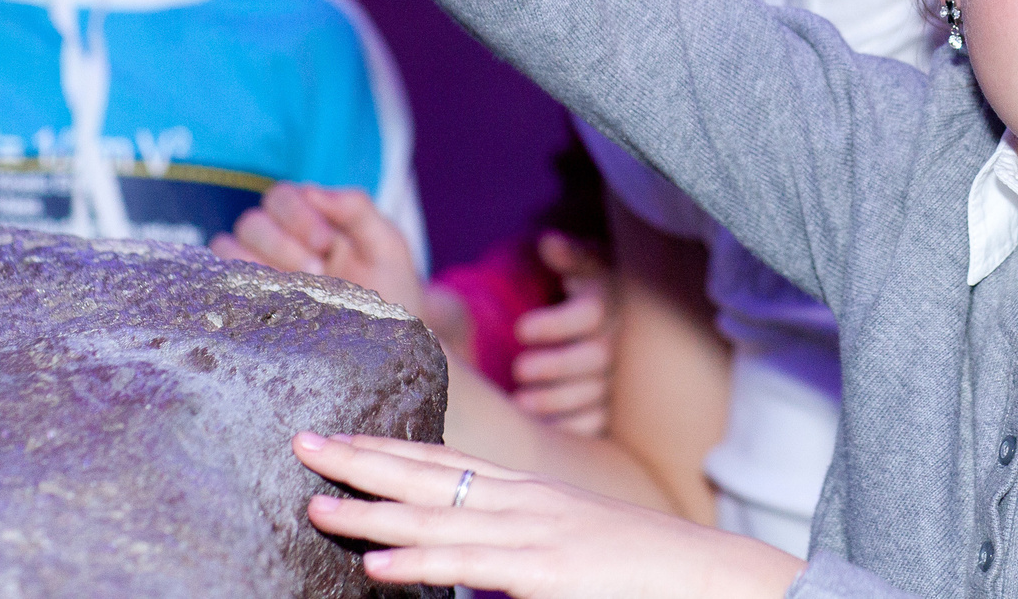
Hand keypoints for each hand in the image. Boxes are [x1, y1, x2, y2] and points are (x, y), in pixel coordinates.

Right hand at [215, 184, 463, 339]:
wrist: (391, 343)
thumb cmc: (390, 288)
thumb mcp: (385, 244)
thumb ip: (356, 208)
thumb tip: (316, 191)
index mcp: (310, 220)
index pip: (280, 197)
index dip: (298, 215)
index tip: (327, 245)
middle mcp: (279, 242)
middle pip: (251, 222)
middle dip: (283, 244)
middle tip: (317, 271)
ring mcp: (260, 273)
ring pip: (229, 248)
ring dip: (261, 264)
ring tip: (299, 289)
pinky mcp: (249, 303)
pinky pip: (221, 284)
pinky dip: (237, 285)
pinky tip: (270, 301)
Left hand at [295, 434, 801, 598]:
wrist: (717, 579)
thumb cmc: (647, 573)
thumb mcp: (575, 547)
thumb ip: (522, 548)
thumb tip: (470, 559)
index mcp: (533, 494)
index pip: (447, 462)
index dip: (388, 449)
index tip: (336, 438)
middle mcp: (529, 502)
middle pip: (431, 473)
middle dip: (362, 458)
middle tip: (301, 443)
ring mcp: (539, 533)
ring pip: (439, 517)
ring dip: (372, 511)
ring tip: (318, 505)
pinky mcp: (550, 572)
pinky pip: (474, 566)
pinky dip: (422, 563)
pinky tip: (380, 564)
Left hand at [510, 232, 617, 433]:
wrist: (624, 311)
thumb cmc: (593, 283)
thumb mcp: (585, 262)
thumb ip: (570, 255)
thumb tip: (548, 242)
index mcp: (610, 302)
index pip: (590, 314)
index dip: (555, 324)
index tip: (520, 329)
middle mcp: (620, 339)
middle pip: (594, 358)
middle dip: (555, 366)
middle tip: (518, 369)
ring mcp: (620, 374)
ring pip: (596, 393)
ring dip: (558, 400)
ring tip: (519, 402)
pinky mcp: (616, 403)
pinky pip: (600, 421)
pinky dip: (573, 426)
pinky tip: (545, 429)